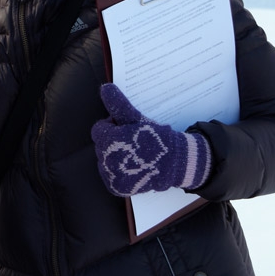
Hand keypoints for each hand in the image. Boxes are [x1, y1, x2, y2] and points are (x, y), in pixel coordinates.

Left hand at [91, 84, 211, 196]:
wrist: (175, 163)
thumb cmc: (155, 138)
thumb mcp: (136, 119)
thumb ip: (118, 104)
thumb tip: (105, 88)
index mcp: (109, 140)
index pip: (99, 129)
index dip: (113, 126)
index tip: (128, 128)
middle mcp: (106, 160)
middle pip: (101, 144)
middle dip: (113, 140)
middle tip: (133, 141)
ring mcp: (111, 176)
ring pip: (104, 159)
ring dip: (115, 155)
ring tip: (134, 154)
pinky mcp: (116, 187)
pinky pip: (108, 175)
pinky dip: (117, 171)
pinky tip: (131, 165)